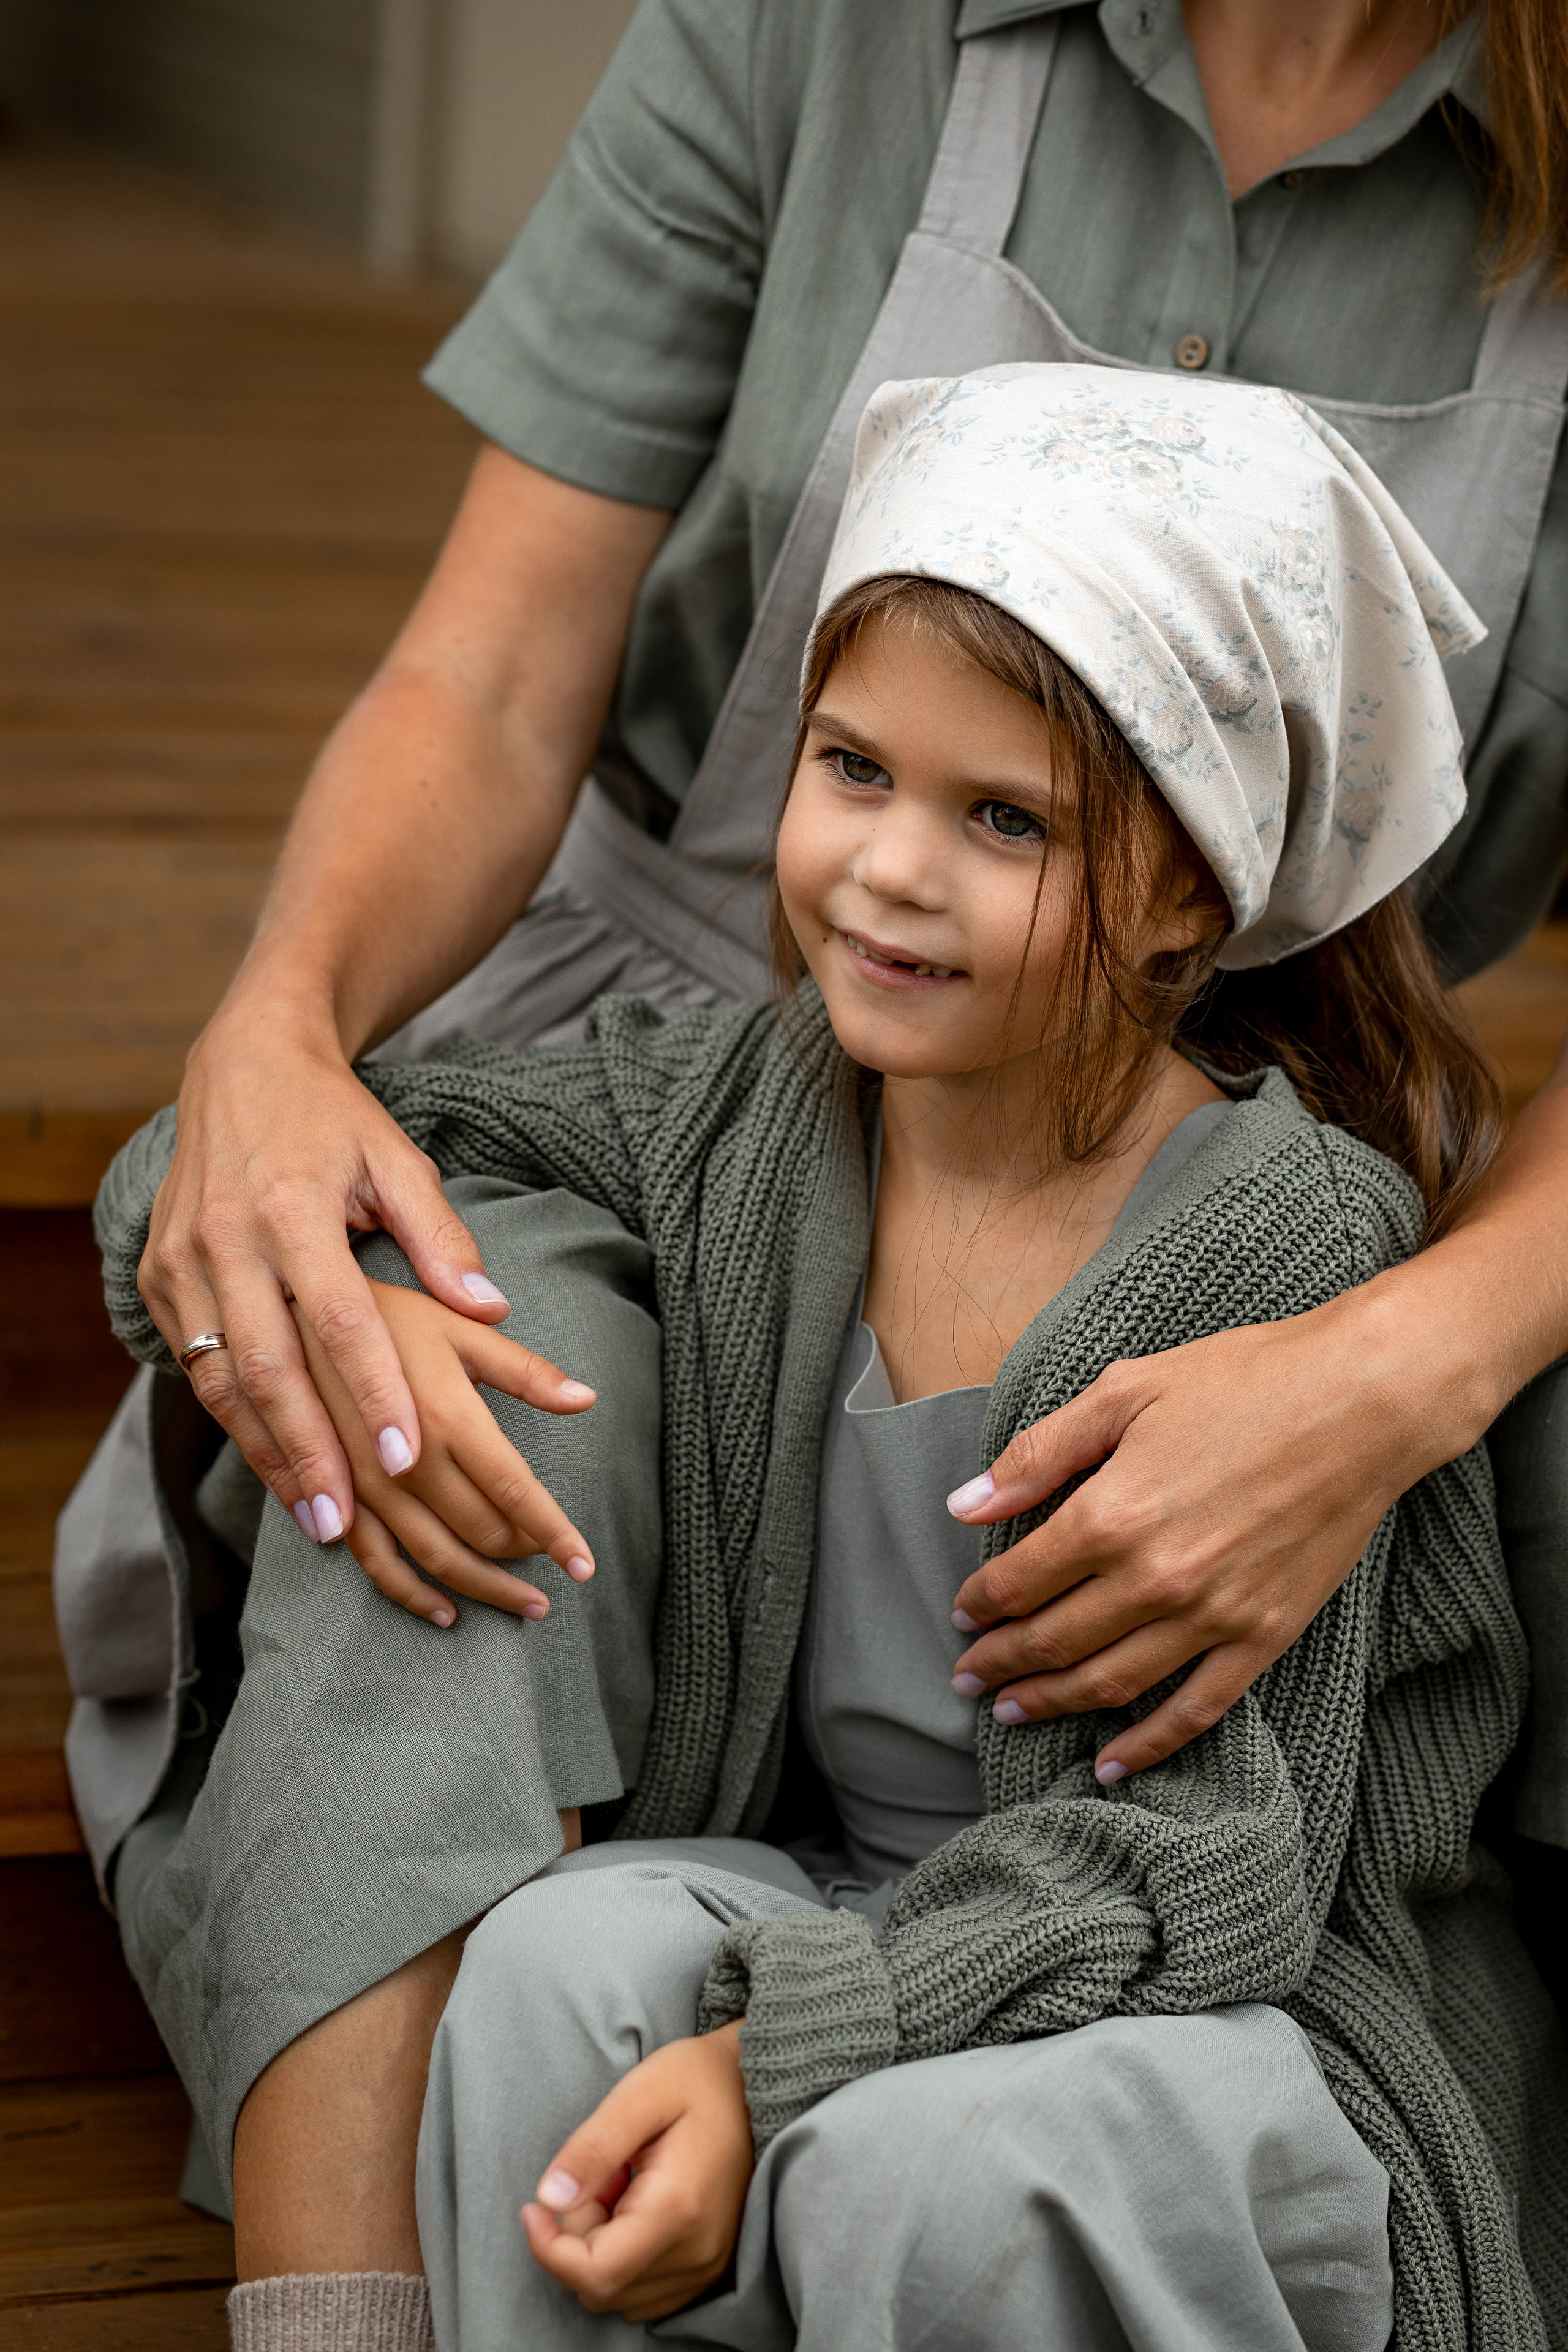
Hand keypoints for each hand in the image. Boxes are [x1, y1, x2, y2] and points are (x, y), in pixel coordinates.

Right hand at [139, 1015, 514, 1539]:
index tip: (408, 1458)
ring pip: (222, 1378)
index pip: (340, 1319)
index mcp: (292, 1206)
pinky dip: (235, 1421)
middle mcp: (227, 1237)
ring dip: (267, 1452)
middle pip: (270, 1365)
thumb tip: (493, 1308)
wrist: (242, 1065)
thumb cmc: (334, 1120)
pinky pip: (194, 1364)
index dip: (374, 1392)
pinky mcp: (156, 1273)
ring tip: (315, 1516)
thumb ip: (442, 1237)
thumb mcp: (397, 1160)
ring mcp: (181, 1258)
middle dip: (311, 1451)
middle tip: (348, 1522)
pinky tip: (273, 1465)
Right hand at [294, 1279, 596, 1624]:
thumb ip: (525, 1371)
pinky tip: (446, 1612)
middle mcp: (410, 1464)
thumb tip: (587, 1398)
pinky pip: (376, 1564)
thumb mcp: (459, 1329)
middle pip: (483, 1531)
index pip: (517, 1492)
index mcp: (449, 1418)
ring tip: (526, 1604)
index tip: (586, 1565)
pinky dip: (414, 1595)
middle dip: (527, 1556)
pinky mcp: (332, 1500)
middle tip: (556, 1567)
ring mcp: (367, 1489)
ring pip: (437, 1559)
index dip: (556, 1533)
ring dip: (485, 1588)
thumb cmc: (385, 1317)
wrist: (286, 1316)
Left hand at [521, 2023, 751, 2321]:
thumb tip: (548, 2200)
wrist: (757, 2083)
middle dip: (579, 2235)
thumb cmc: (697, 2079)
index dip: (548, 2249)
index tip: (533, 2206)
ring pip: (621, 2292)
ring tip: (624, 2182)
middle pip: (603, 2284)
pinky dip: (626, 2257)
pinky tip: (639, 2206)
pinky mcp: (711, 2266)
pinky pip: (646, 2292)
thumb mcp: (640, 2093)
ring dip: (602, 2246)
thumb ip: (592, 2148)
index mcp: (678, 2209)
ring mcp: (709, 2264)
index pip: (595, 2273)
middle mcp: (698, 2252)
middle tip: (600, 2171)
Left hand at [946, 1286, 1477, 1779]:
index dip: (981, 1602)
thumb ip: (1039, 1454)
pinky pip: (1194, 1711)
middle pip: (1053, 1640)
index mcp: (1111, 1515)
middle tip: (967, 1677)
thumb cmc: (1243, 1381)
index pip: (1019, 1581)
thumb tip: (964, 1503)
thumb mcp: (1124, 1392)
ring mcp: (1211, 1616)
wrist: (1361, 1401)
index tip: (962, 1613)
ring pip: (1110, 1683)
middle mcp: (1153, 1578)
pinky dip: (1147, 1747)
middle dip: (999, 1663)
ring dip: (1051, 1703)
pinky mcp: (1263, 1636)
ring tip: (1011, 1711)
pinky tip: (1111, 1766)